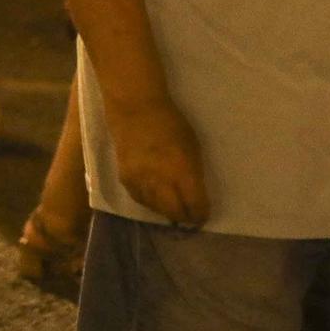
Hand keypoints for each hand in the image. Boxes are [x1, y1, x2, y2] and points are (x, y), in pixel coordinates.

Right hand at [107, 98, 207, 226]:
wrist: (135, 112)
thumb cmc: (172, 124)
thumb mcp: (193, 145)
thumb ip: (193, 170)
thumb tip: (195, 191)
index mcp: (182, 170)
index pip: (194, 202)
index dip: (200, 213)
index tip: (204, 216)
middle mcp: (160, 180)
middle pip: (174, 211)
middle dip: (184, 217)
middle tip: (191, 219)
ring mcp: (140, 182)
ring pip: (156, 209)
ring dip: (167, 213)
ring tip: (176, 212)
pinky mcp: (125, 180)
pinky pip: (140, 201)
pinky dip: (151, 205)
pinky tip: (157, 203)